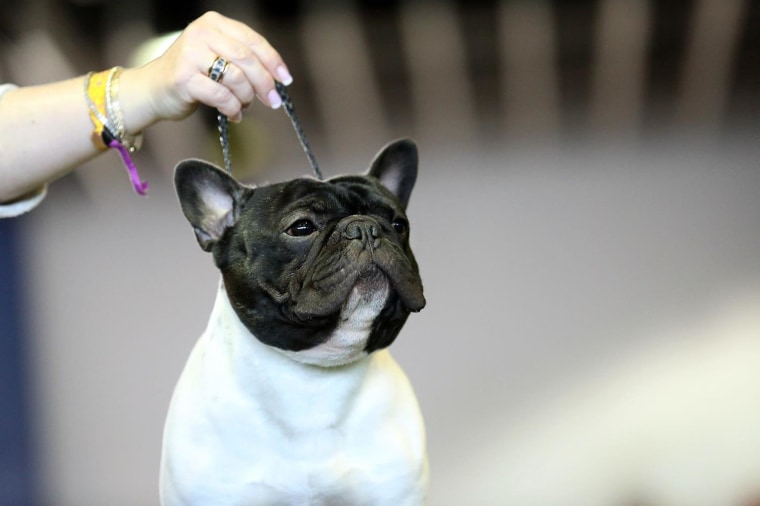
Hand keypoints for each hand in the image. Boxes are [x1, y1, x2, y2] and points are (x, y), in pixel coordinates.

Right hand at [119, 11, 292, 131]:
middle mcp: (201, 34)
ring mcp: (191, 55)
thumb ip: (241, 59)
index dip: (273, 61)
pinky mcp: (185, 78)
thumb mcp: (216, 56)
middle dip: (264, 83)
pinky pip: (222, 96)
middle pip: (246, 59)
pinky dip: (232, 108)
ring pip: (236, 78)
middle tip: (272, 100)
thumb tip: (275, 78)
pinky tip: (233, 113)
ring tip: (243, 106)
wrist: (152, 89)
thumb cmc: (190, 75)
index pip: (252, 40)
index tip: (285, 79)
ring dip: (246, 97)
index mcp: (214, 23)